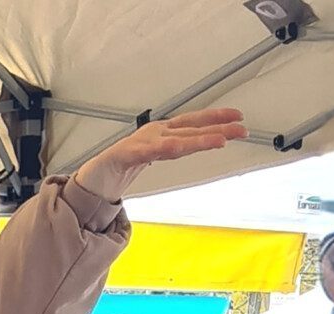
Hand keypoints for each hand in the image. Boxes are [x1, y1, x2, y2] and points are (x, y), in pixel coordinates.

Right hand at [73, 108, 247, 203]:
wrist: (93, 176)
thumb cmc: (123, 163)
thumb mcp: (156, 152)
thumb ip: (176, 146)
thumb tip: (206, 140)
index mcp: (162, 131)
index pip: (193, 121)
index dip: (216, 117)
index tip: (239, 116)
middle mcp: (154, 133)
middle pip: (190, 130)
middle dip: (216, 129)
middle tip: (241, 129)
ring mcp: (139, 143)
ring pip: (174, 141)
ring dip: (197, 140)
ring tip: (220, 141)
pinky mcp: (123, 155)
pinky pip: (146, 153)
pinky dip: (162, 149)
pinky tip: (178, 148)